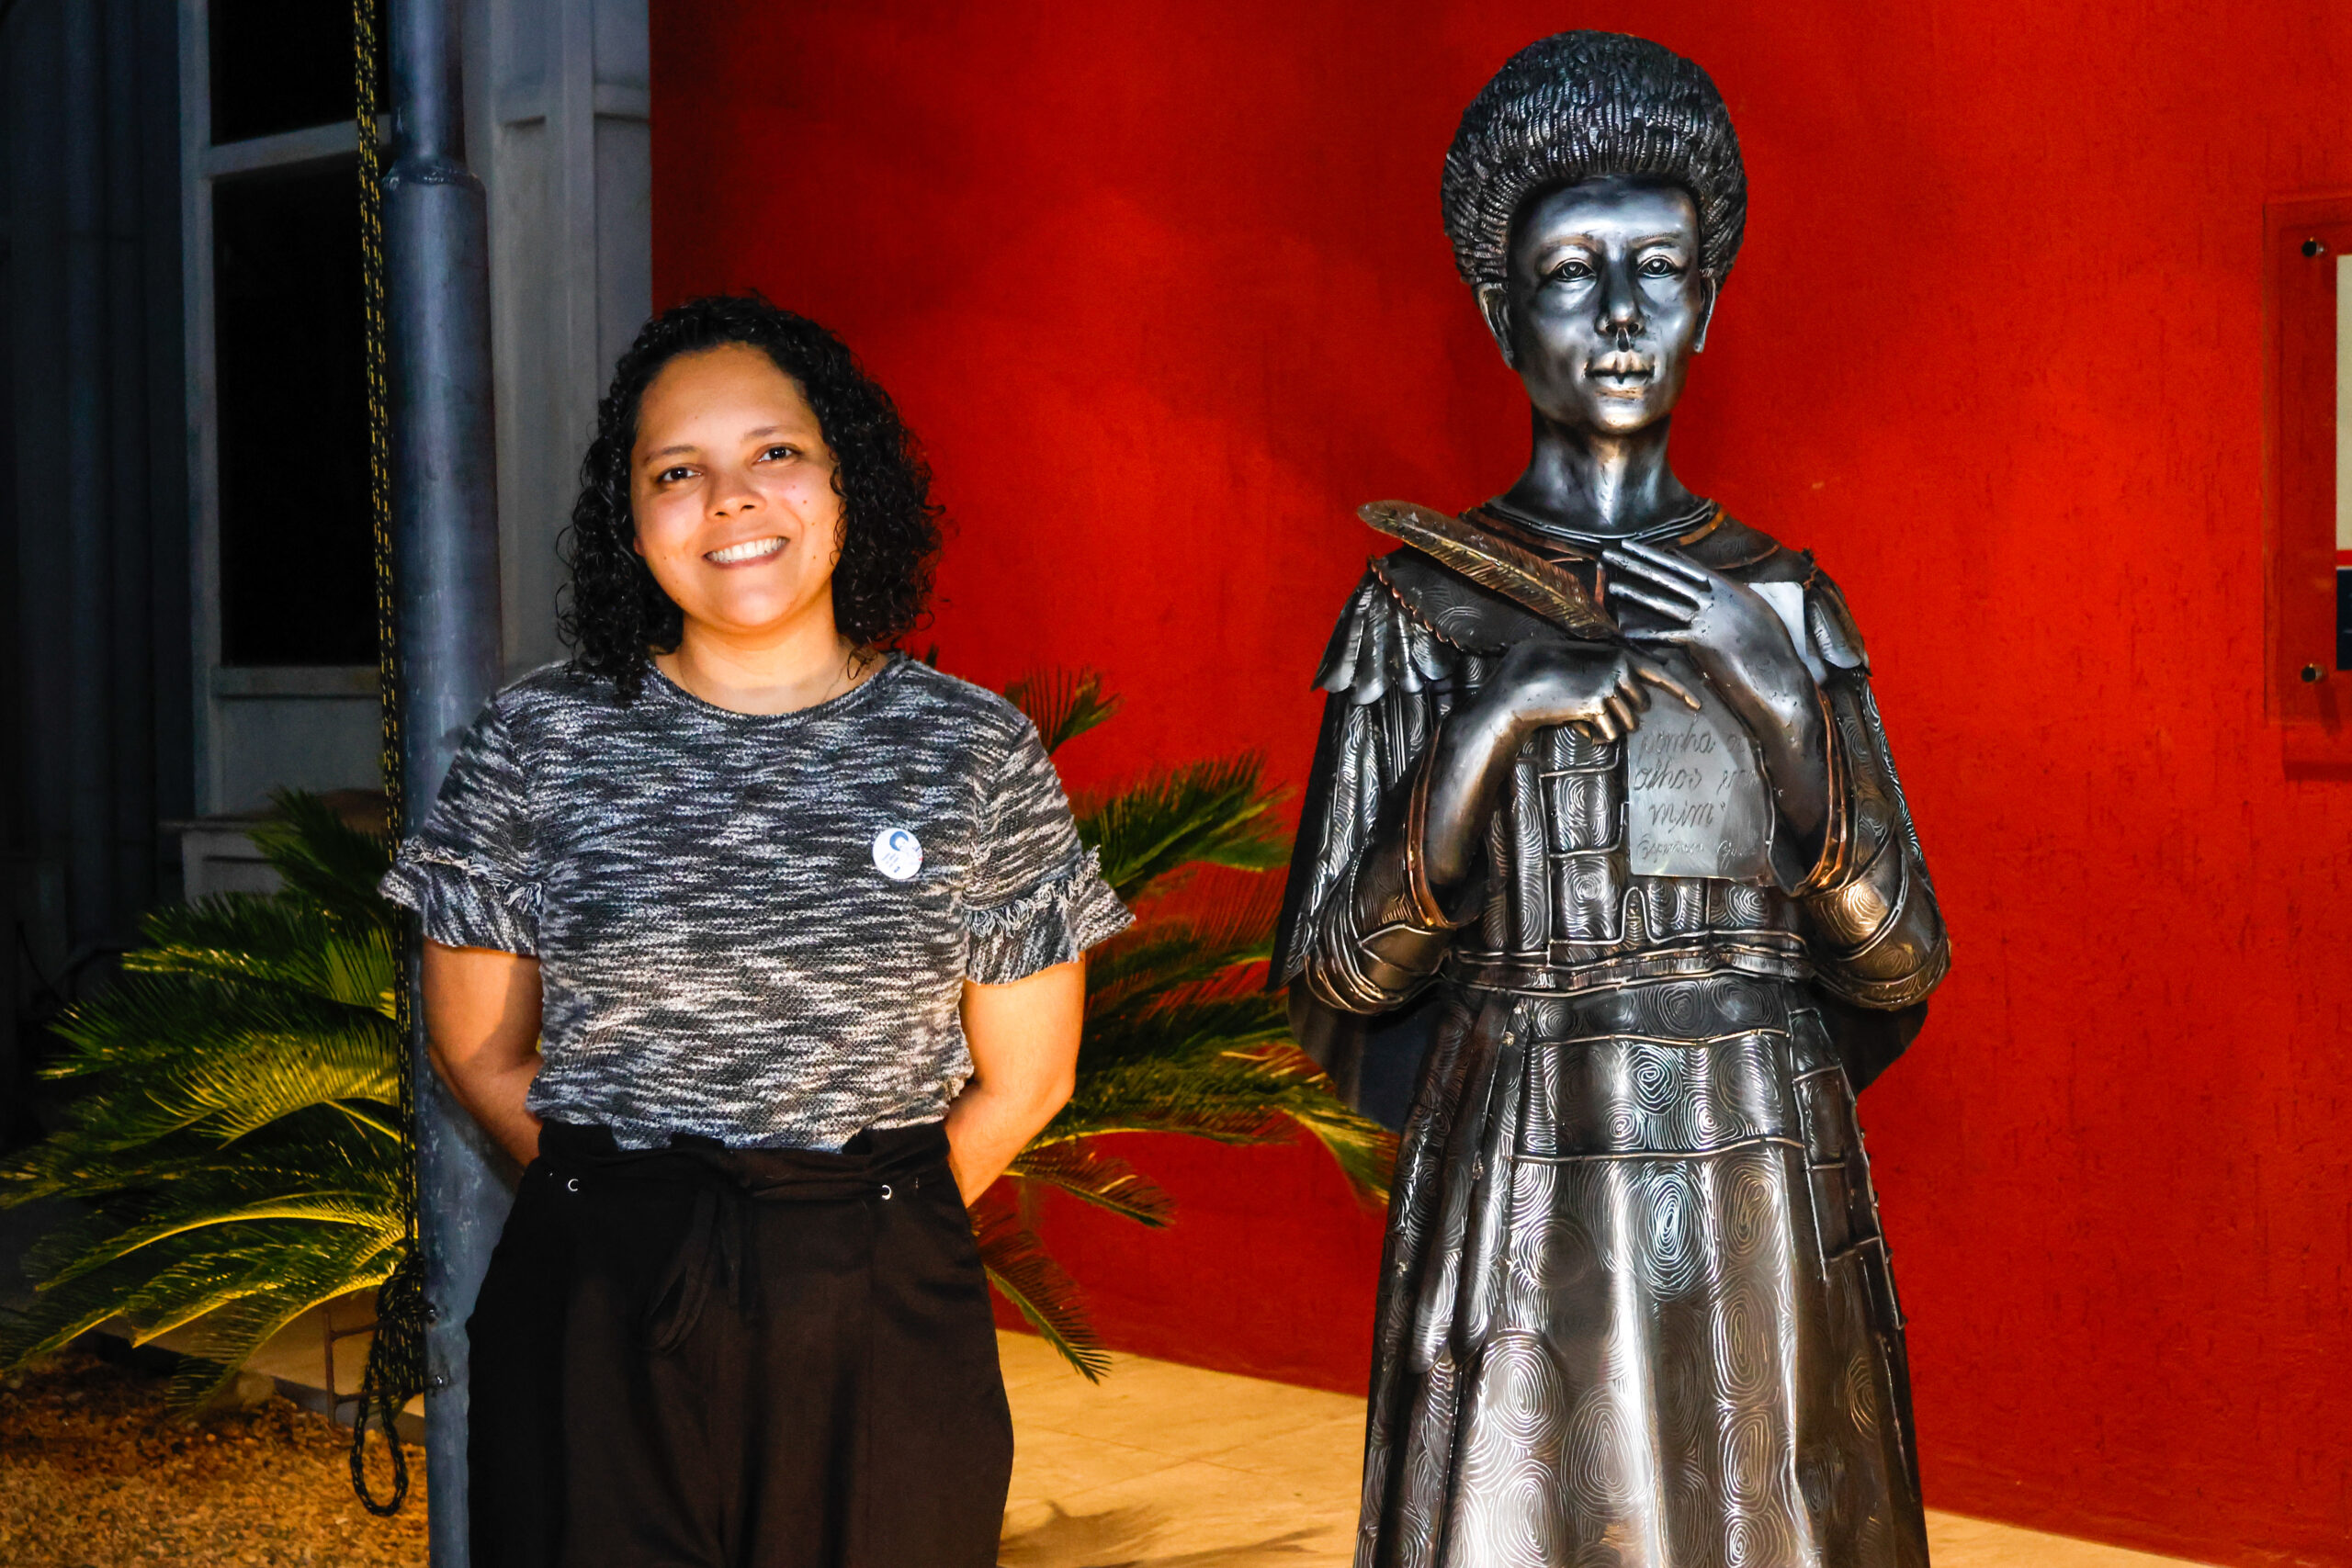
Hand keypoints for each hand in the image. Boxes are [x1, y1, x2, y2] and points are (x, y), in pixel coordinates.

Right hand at [1416, 639, 1695, 902]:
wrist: (1520, 687)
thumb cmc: (1545, 673)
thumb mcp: (1580, 663)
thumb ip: (1607, 671)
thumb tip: (1630, 693)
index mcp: (1619, 654)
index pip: (1659, 673)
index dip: (1681, 691)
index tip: (1698, 706)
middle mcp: (1620, 667)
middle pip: (1640, 707)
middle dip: (1621, 715)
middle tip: (1591, 710)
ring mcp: (1610, 686)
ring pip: (1627, 725)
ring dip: (1606, 728)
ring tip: (1579, 716)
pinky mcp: (1598, 705)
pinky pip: (1609, 735)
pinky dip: (1594, 737)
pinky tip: (1575, 725)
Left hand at [1601, 540, 1830, 855]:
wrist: (1783, 680)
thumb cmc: (1775, 653)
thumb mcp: (1759, 615)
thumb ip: (1735, 600)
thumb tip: (1720, 590)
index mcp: (1732, 589)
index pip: (1689, 567)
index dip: (1660, 556)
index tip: (1639, 547)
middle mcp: (1718, 599)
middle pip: (1669, 576)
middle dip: (1639, 562)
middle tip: (1613, 551)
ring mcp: (1709, 620)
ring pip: (1663, 601)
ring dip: (1634, 591)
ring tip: (1611, 581)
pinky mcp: (1703, 643)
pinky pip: (1667, 636)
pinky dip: (1645, 634)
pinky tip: (1625, 630)